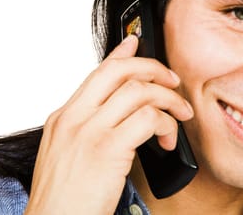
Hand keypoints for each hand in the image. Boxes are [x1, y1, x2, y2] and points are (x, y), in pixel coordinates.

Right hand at [24, 35, 193, 214]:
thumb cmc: (62, 200)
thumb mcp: (66, 157)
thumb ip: (88, 131)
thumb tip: (119, 117)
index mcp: (63, 118)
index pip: (96, 74)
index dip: (120, 54)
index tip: (135, 42)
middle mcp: (73, 118)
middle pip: (117, 71)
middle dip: (151, 68)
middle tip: (171, 81)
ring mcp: (88, 131)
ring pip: (137, 91)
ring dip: (168, 99)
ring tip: (180, 115)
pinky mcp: (107, 149)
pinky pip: (147, 119)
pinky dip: (166, 124)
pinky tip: (167, 140)